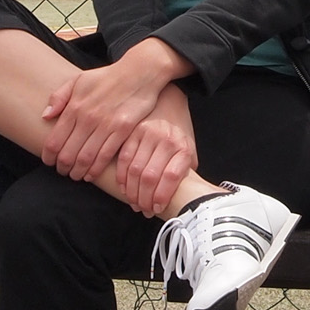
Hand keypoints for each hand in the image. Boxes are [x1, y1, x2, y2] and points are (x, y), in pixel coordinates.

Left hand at [40, 40, 185, 180]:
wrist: (139, 72)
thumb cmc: (107, 77)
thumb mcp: (79, 80)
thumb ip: (59, 97)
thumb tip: (45, 116)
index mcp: (74, 107)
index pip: (54, 140)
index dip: (48, 156)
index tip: (49, 162)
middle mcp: (87, 118)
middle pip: (68, 153)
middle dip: (62, 167)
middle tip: (62, 172)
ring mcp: (106, 125)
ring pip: (86, 158)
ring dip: (78, 171)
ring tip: (75, 175)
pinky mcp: (123, 130)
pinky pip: (106, 156)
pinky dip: (96, 169)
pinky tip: (91, 174)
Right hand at [113, 85, 198, 215]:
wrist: (168, 100)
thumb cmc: (179, 131)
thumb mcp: (189, 147)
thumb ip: (186, 168)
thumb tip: (185, 195)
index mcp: (182, 146)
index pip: (172, 176)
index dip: (163, 196)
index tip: (157, 208)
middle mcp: (166, 139)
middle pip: (150, 176)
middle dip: (144, 198)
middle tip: (142, 209)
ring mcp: (147, 134)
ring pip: (134, 170)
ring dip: (131, 191)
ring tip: (133, 201)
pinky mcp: (132, 131)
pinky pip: (123, 158)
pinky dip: (120, 176)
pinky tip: (122, 187)